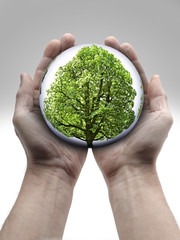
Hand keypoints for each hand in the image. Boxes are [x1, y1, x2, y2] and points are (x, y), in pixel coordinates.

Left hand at [13, 33, 87, 185]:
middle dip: (66, 56)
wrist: (55, 168)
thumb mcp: (22, 119)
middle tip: (73, 41)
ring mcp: (70, 110)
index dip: (50, 56)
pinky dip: (92, 88)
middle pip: (61, 74)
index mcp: (39, 101)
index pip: (44, 72)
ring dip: (81, 69)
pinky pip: (88, 100)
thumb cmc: (36, 147)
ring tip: (87, 54)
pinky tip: (98, 77)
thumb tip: (24, 74)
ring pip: (76, 85)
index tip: (57, 42)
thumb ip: (23, 96)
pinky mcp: (82, 118)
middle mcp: (55, 103)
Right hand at [93, 36, 172, 183]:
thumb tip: (156, 77)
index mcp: (141, 103)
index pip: (135, 75)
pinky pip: (91, 104)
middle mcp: (124, 106)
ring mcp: (109, 113)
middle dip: (112, 59)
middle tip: (105, 44)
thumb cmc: (147, 148)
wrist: (128, 169)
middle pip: (118, 77)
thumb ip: (159, 98)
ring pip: (103, 88)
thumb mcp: (162, 120)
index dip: (130, 58)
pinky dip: (87, 92)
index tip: (121, 45)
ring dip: (98, 72)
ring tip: (91, 57)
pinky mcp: (97, 121)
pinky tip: (81, 79)